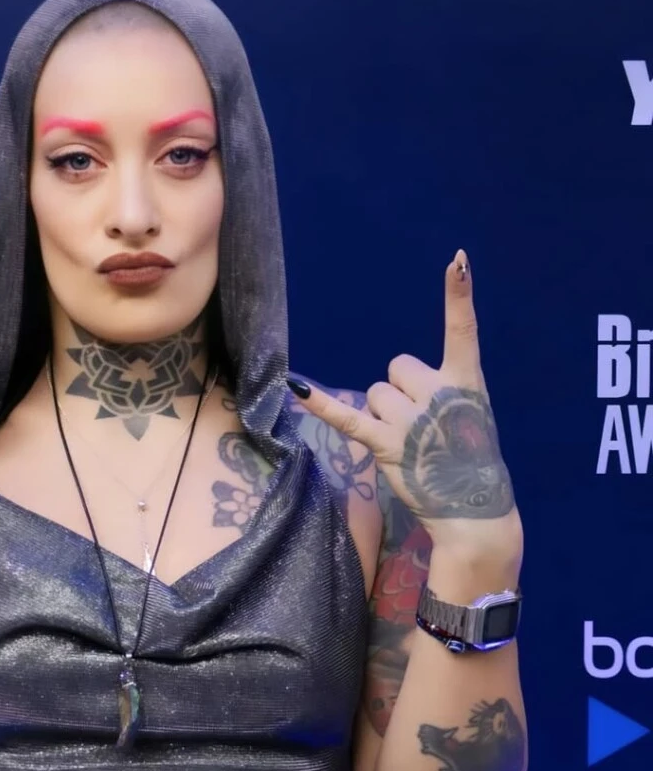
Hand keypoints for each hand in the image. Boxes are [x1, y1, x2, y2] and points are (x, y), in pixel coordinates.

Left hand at [288, 250, 519, 553]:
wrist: (474, 509)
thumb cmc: (469, 460)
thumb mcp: (469, 415)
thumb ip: (438, 391)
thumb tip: (392, 386)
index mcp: (466, 383)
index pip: (463, 331)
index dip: (458, 296)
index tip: (457, 260)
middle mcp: (439, 394)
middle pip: (398, 367)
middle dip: (402, 391)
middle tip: (422, 428)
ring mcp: (412, 420)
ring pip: (375, 393)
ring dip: (382, 415)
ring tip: (408, 444)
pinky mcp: (385, 444)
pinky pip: (347, 416)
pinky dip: (321, 404)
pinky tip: (296, 387)